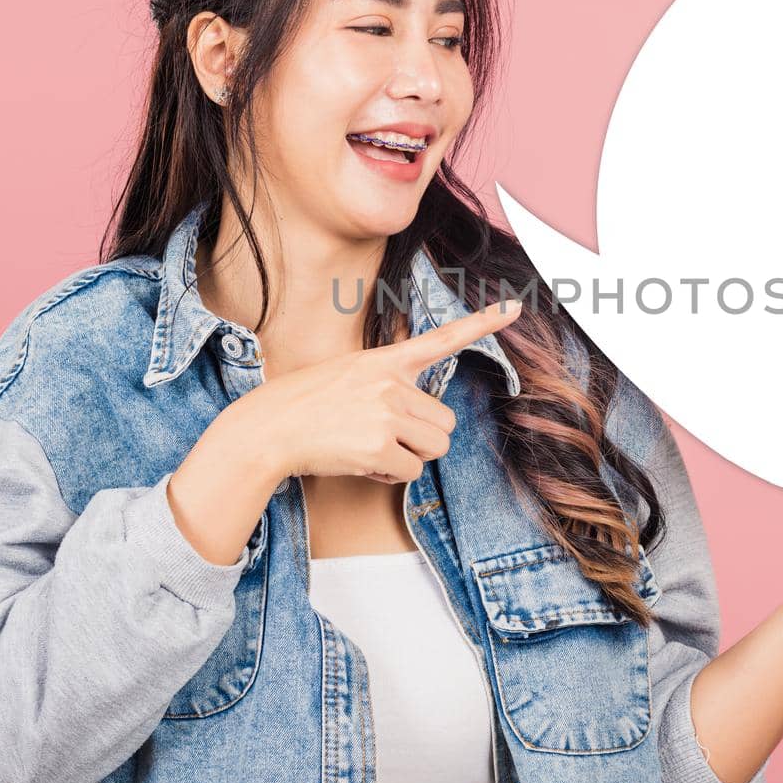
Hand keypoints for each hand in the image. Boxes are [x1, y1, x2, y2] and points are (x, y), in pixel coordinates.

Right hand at [205, 298, 522, 487]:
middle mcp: (392, 383)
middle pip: (445, 423)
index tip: (514, 307)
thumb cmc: (306, 406)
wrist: (267, 429)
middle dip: (422, 440)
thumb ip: (389, 387)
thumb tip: (423, 422)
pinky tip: (360, 461)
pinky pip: (410, 472)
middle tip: (383, 437)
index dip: (482, 323)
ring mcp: (387, 414)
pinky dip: (389, 475)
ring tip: (369, 447)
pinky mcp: (379, 446)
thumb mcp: (349, 376)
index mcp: (385, 361)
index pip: (443, 338)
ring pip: (434, 449)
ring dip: (409, 458)